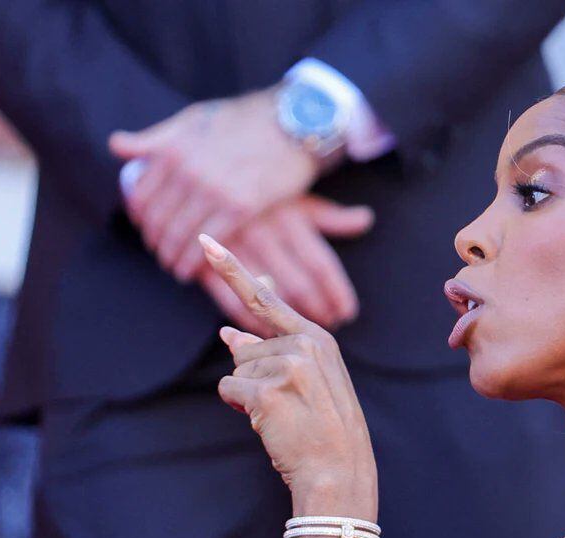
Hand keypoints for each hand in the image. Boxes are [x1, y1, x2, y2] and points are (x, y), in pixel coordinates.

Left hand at [113, 88, 322, 281]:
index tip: (146, 229)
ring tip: (173, 266)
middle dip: (156, 243)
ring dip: (172, 258)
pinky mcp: (240, 206)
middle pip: (158, 221)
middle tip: (160, 253)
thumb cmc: (242, 119)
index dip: (140, 219)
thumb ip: (154, 138)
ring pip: (179, 236)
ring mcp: (214, 189)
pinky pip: (207, 242)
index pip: (142, 196)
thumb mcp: (193, 119)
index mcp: (173, 149)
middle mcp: (189, 170)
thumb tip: (116, 146)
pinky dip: (194, 261)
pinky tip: (191, 270)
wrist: (292, 122)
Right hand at [199, 196, 373, 330]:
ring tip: (303, 334)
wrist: (198, 175)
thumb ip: (330, 216)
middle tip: (328, 325)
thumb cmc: (260, 192)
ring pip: (270, 298)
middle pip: (300, 284)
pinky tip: (266, 334)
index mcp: (289, 218)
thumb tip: (366, 220)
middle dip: (317, 310)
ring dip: (288, 322)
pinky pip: (233, 305)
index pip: (320, 264)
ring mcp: (236, 249)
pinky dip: (251, 324)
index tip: (346, 313)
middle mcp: (266, 233)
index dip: (336, 292)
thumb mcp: (296, 199)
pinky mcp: (205, 265)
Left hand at [202, 234, 374, 514]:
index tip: (206, 242)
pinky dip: (241, 408)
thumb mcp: (304, 381)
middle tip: (288, 404)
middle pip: (245, 347)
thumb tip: (229, 332)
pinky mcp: (268, 391)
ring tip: (285, 414)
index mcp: (316, 337)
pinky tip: (271, 422)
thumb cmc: (321, 427)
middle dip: (254, 376)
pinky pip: (230, 390)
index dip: (232, 269)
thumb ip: (269, 351)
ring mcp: (287, 366)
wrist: (338, 470)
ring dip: (250, 396)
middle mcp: (304, 343)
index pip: (266, 300)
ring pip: (237, 369)